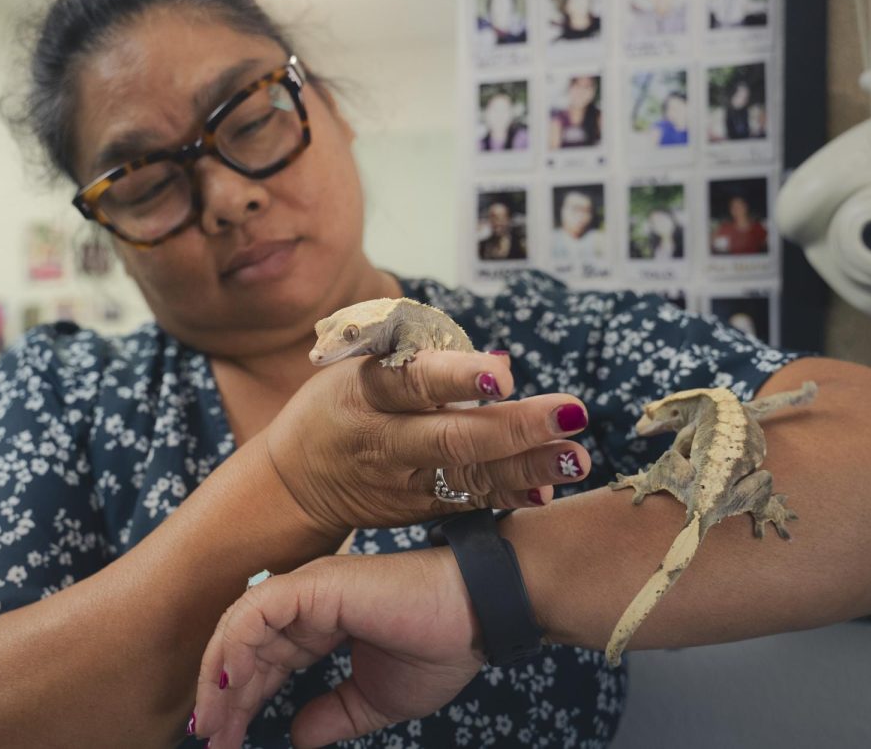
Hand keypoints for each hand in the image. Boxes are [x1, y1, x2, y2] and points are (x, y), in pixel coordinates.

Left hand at [194, 550, 481, 747]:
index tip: (224, 744)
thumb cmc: (438, 649)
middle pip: (245, 649)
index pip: (264, 662)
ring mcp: (308, 589)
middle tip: (209, 742)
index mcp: (320, 625)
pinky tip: (230, 684)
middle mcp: (307, 602)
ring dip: (220, 676)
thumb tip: (296, 738)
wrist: (477, 618)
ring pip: (240, 627)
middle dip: (223, 699)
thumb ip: (332, 715)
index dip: (241, 702)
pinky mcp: (315, 585)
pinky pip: (255, 612)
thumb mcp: (373, 700)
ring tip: (213, 725)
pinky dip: (234, 645)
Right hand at [264, 350, 590, 533]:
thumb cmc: (339, 405)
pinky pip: (467, 503)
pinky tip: (548, 488)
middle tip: (570, 412)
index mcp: (365, 392)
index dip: (456, 379)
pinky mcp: (415, 510)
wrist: (294, 482)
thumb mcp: (357, 367)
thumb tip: (500, 364)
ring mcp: (401, 482)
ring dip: (526, 468)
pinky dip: (508, 496)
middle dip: (515, 428)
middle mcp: (384, 440)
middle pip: (452, 438)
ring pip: (467, 476)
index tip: (502, 375)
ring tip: (576, 459)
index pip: (411, 382)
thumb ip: (421, 361)